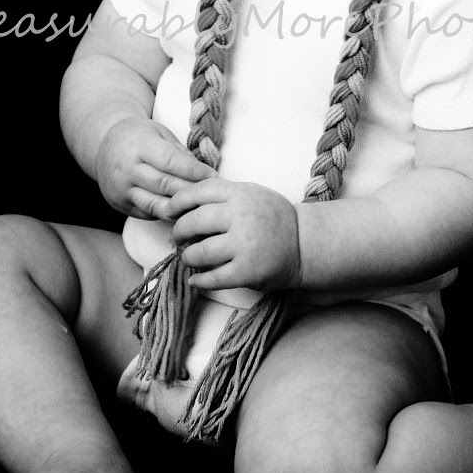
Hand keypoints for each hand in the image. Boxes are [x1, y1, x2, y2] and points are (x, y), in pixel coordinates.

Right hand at [94, 118, 215, 219]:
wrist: (103, 146)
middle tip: (213, 194)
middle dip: (191, 191)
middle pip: (165, 185)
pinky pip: (149, 214)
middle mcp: (128, 170)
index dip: (193, 171)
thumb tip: (202, 171)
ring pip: (157, 205)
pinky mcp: (122, 206)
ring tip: (201, 207)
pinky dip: (168, 215)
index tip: (213, 176)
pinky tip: (184, 213)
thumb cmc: (138, 136)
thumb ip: (178, 152)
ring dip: (181, 208)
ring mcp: (122, 190)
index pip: (170, 161)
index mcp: (139, 146)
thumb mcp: (158, 132)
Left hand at [165, 178, 301, 291]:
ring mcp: (244, 245)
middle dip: (179, 232)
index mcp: (240, 194)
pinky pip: (212, 278)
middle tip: (177, 239)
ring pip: (199, 252)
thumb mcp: (251, 193)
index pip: (198, 192)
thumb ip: (222, 194)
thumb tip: (182, 204)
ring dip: (187, 257)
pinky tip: (196, 280)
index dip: (177, 202)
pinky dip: (199, 280)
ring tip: (188, 258)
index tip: (168, 212)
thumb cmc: (273, 217)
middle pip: (193, 222)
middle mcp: (241, 217)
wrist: (304, 243)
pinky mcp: (247, 271)